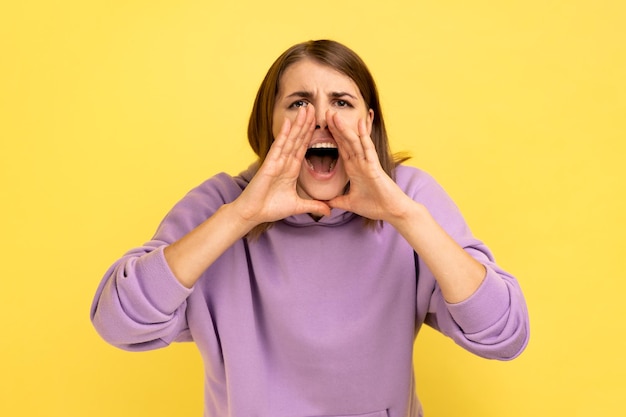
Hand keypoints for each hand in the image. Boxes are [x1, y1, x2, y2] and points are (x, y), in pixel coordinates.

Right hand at [232, 105, 331, 225]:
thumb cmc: (271, 208)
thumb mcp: (298, 207)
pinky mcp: (269, 164)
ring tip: (305, 109)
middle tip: (314, 107)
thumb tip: (328, 211)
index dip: (311, 134)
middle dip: (306, 123)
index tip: (320, 121)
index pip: (304, 147)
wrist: (253, 214)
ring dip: (298, 124)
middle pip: (298, 139)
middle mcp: (285, 162)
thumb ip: (313, 206)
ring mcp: (276, 161)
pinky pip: (278, 147)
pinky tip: (288, 122)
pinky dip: (283, 134)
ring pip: (290, 139)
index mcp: (292, 169)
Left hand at [327, 111, 410, 222]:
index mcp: (354, 169)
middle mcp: (360, 162)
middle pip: (346, 141)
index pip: (341, 149)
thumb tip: (325, 204)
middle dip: (336, 128)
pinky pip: (368, 149)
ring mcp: (367, 163)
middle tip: (326, 113)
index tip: (323, 125)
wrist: (392, 212)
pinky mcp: (375, 166)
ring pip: (354, 142)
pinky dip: (364, 136)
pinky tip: (359, 123)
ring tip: (335, 115)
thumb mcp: (350, 204)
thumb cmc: (375, 206)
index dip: (332, 137)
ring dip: (344, 128)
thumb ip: (338, 201)